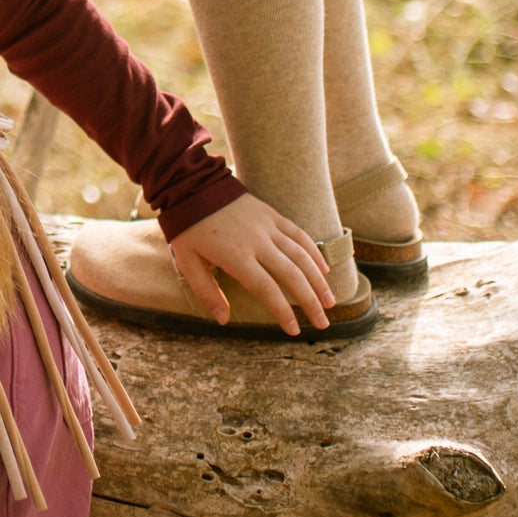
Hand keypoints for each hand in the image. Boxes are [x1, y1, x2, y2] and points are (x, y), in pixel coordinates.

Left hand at [170, 195, 334, 335]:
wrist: (192, 185)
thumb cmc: (187, 228)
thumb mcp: (186, 262)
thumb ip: (206, 291)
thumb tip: (224, 320)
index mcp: (236, 256)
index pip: (267, 289)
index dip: (283, 312)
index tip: (295, 331)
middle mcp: (257, 241)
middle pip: (292, 275)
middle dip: (310, 302)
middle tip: (323, 324)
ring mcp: (267, 226)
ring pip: (301, 255)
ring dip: (318, 280)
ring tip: (330, 302)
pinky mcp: (272, 214)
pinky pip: (299, 234)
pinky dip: (314, 252)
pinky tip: (324, 269)